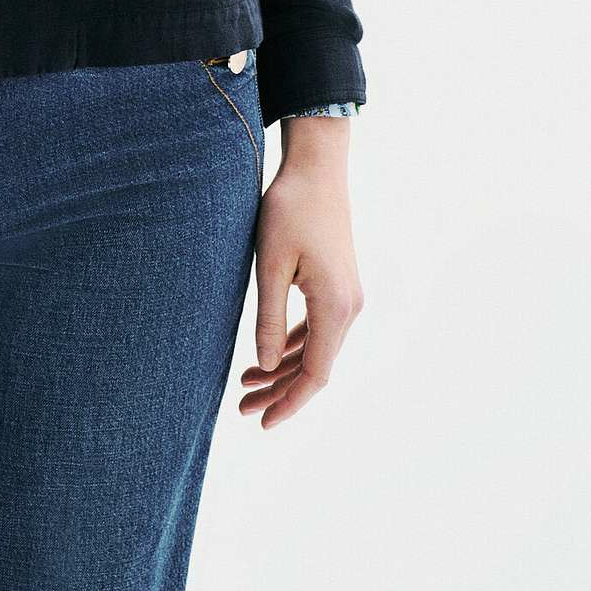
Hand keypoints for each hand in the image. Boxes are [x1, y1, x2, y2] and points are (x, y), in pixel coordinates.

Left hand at [240, 125, 364, 427]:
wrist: (317, 167)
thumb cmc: (289, 209)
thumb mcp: (271, 264)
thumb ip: (268, 317)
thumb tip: (263, 364)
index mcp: (335, 308)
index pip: (314, 374)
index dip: (288, 403)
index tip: (262, 423)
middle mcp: (348, 308)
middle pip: (315, 367)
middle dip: (280, 391)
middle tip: (241, 407)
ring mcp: (346, 296)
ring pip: (316, 349)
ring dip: (283, 369)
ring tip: (246, 383)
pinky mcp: (337, 284)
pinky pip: (316, 328)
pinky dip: (292, 345)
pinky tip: (267, 353)